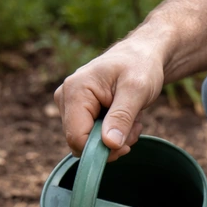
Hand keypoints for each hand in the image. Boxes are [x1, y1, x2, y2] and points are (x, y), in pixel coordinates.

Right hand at [53, 42, 164, 160]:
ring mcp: (69, 105)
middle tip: (134, 127)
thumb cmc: (140, 66)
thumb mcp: (137, 90)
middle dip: (110, 144)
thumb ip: (122, 117)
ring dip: (115, 140)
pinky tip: (125, 119)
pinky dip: (112, 136)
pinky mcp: (77, 112)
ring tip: (132, 119)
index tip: (126, 146)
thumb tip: (109, 144)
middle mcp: (65, 98)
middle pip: (80, 143)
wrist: (141, 56)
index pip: (77, 137)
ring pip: (87, 143)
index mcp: (75, 90)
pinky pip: (91, 138)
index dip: (101, 150)